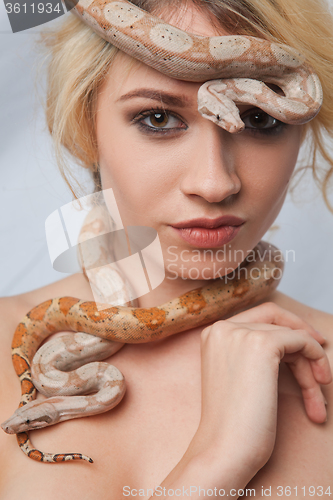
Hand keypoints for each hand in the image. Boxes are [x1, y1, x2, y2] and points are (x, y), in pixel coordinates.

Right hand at [192, 303, 330, 472]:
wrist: (224, 449)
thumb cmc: (232, 423)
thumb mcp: (237, 377)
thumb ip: (251, 353)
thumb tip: (293, 339)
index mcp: (212, 335)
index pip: (258, 317)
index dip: (286, 326)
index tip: (309, 344)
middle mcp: (223, 328)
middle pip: (276, 324)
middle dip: (302, 346)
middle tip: (321, 369)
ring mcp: (241, 333)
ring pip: (290, 335)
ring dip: (310, 364)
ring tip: (318, 398)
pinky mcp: (262, 344)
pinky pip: (301, 341)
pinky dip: (316, 358)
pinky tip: (319, 384)